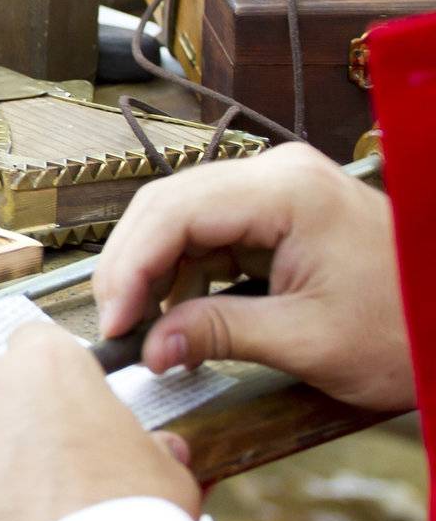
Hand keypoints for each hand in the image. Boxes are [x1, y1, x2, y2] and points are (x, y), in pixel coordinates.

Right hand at [94, 143, 413, 411]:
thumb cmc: (406, 326)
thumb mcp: (309, 341)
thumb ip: (219, 335)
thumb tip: (150, 347)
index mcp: (287, 191)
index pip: (175, 212)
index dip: (131, 267)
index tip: (115, 321)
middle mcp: (275, 173)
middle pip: (167, 206)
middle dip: (133, 267)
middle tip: (117, 326)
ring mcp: (275, 187)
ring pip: (179, 217)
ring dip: (155, 271)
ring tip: (147, 327)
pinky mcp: (275, 209)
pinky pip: (207, 231)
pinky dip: (184, 272)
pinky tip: (180, 312)